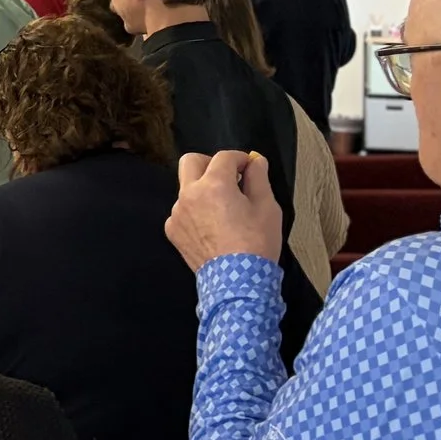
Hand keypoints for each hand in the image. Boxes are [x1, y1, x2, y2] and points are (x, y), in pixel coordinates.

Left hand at [165, 151, 283, 272]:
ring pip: (186, 188)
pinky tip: (212, 227)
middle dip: (210, 163)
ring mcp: (177, 213)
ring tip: (223, 208)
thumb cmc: (256, 245)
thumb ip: (258, 178)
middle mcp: (189, 194)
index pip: (224, 157)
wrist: (237, 282)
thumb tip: (255, 161)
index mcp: (214, 184)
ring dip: (202, 190)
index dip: (240, 158)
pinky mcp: (173, 231)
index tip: (249, 167)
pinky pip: (181, 212)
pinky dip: (195, 212)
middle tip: (228, 176)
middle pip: (191, 161)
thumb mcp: (267, 207)